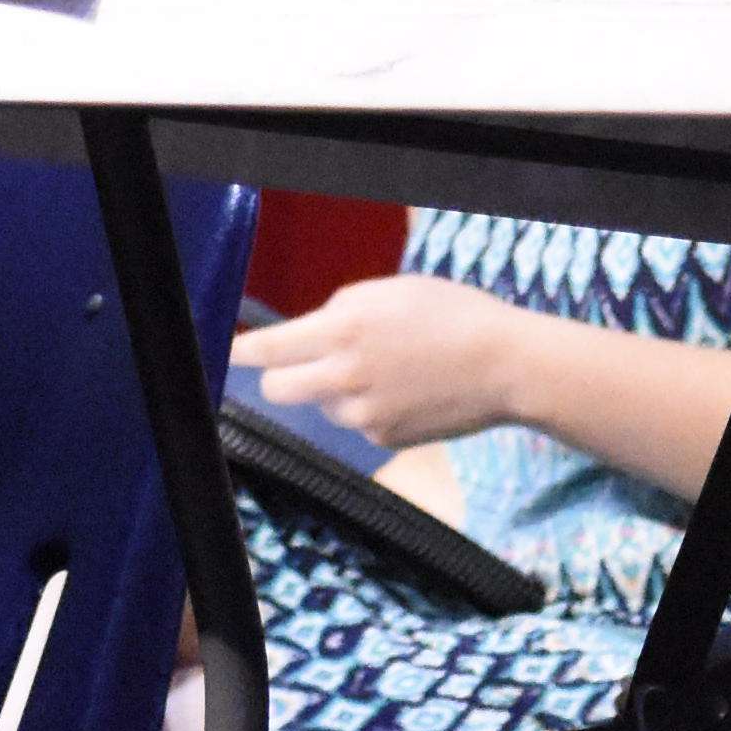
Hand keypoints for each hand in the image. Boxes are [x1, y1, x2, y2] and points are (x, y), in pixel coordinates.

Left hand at [236, 276, 529, 453]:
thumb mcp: (390, 292)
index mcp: (345, 328)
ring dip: (333, 391)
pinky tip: (404, 391)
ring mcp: (364, 414)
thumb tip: (310, 332)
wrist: (504, 365)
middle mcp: (346, 375)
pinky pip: (356, 423)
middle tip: (292, 366)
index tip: (226, 354)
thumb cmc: (451, 314)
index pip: (271, 347)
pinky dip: (367, 408)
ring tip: (383, 369)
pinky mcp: (384, 439)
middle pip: (279, 389)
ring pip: (322, 406)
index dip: (242, 352)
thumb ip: (341, 311)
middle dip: (277, 377)